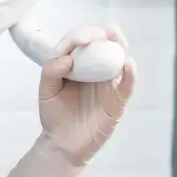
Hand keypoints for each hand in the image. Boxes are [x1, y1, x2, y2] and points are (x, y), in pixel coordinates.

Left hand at [8, 25, 137, 176]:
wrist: (63, 143)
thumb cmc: (55, 115)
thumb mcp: (46, 92)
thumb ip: (51, 72)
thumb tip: (68, 57)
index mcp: (79, 66)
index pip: (82, 44)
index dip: (79, 37)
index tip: (73, 42)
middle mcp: (96, 71)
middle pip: (105, 47)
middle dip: (102, 36)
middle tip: (99, 33)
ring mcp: (109, 84)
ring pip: (119, 60)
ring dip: (118, 46)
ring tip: (114, 36)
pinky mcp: (118, 100)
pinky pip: (127, 85)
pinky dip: (130, 74)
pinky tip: (127, 64)